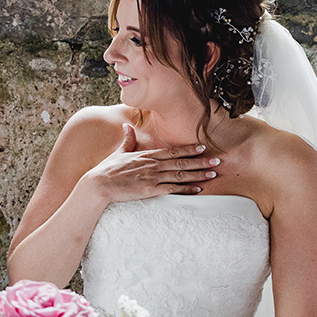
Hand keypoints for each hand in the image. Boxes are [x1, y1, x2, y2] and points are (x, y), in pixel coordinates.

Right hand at [86, 124, 219, 201]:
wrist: (99, 184)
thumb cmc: (107, 170)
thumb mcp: (118, 152)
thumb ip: (127, 140)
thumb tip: (126, 126)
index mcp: (146, 155)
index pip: (172, 151)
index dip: (188, 149)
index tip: (202, 147)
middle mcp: (152, 165)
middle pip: (181, 162)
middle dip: (201, 161)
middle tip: (217, 160)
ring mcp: (152, 177)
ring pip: (180, 175)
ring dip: (198, 174)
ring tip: (213, 174)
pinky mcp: (149, 190)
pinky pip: (172, 189)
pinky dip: (186, 189)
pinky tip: (198, 190)